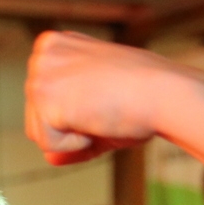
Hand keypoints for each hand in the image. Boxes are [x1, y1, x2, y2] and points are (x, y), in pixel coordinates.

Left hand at [24, 31, 198, 164]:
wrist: (167, 94)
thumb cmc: (142, 97)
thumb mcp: (98, 111)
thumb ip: (71, 132)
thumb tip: (49, 158)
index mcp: (56, 46)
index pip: (44, 101)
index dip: (75, 114)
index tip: (104, 98)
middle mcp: (43, 53)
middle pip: (36, 118)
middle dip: (70, 127)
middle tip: (105, 107)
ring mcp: (41, 72)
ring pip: (39, 133)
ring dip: (72, 136)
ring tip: (101, 111)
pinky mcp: (45, 96)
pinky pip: (48, 144)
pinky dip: (76, 144)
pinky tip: (97, 119)